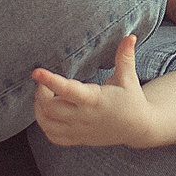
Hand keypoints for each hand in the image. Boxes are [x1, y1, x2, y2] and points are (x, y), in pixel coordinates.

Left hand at [30, 35, 160, 147]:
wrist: (138, 128)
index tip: (36, 72)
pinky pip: (53, 136)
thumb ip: (125, 57)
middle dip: (41, 92)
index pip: (67, 90)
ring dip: (39, 108)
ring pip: (48, 123)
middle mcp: (84, 117)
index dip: (50, 81)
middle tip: (42, 81)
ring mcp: (79, 130)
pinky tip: (46, 111)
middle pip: (51, 108)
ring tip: (42, 94)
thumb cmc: (132, 100)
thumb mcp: (129, 78)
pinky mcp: (78, 139)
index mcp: (95, 100)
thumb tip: (131, 36)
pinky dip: (44, 124)